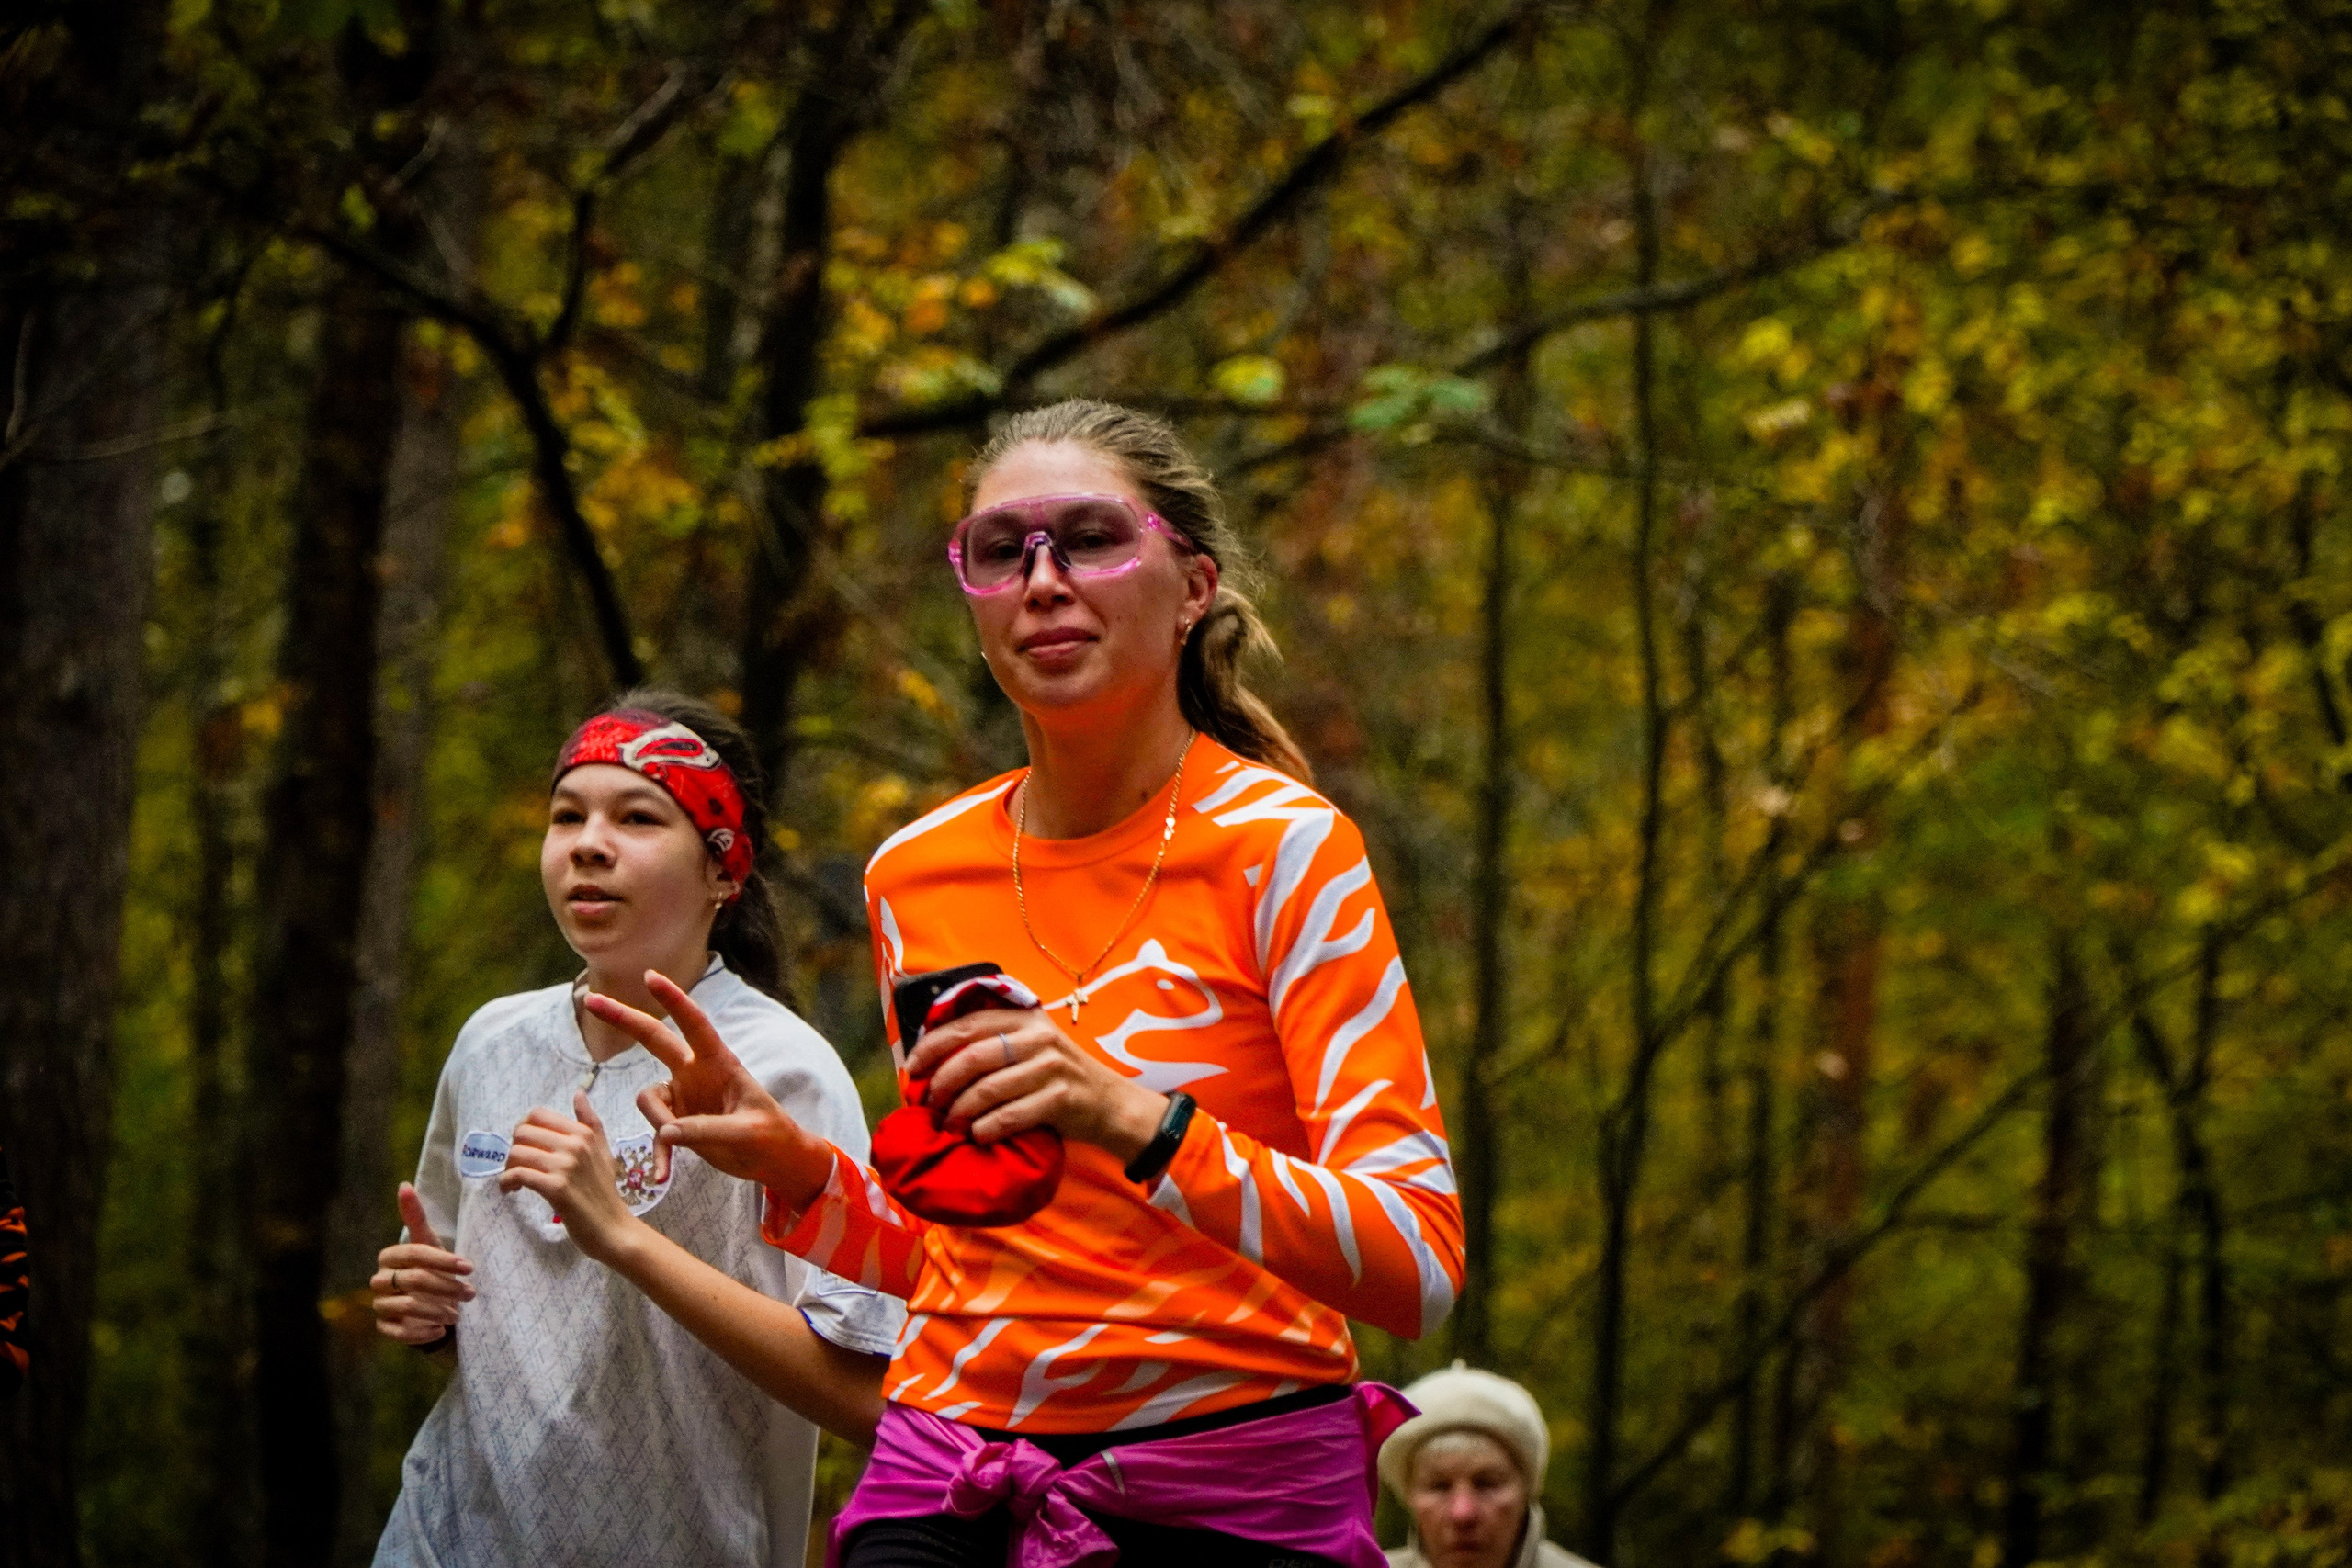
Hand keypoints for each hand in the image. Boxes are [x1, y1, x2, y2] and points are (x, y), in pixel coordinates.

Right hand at [371, 1183, 473, 1345]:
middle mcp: (379, 1280)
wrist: (431, 1305)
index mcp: (390, 1256)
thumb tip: (403, 1184)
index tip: (470, 1267)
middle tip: (471, 1293)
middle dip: (447, 1286)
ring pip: (407, 1306)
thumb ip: (415, 1217)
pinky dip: (422, 1332)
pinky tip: (440, 1330)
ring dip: (438, 1310)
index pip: (416, 1254)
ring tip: (458, 1313)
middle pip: (415, 1280)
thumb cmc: (432, 1269)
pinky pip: (399, 1332)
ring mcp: (380, 1304)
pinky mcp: (384, 1328)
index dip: (443, 1260)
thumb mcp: (429, 1243)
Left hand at [498, 1093, 639, 1264]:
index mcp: (583, 1133)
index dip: (523, 1129)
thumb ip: (590, 1122)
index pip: (538, 1114)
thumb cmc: (604, 1192)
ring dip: (507, 1168)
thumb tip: (579, 1093)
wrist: (613, 1228)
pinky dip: (506, 1183)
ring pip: (517, 1153)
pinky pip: (517, 1174)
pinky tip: (510, 1191)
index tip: (524, 1147)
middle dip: (513, 1149)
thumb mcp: (603, 1151)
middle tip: (517, 1166)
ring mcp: (565, 1166)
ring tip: (514, 1181)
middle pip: (522, 1131)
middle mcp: (575, 1144)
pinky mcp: (556, 1188)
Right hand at [585, 970, 831, 1203]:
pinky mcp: (679, 1122)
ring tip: (682, 1146)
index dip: (673, 999)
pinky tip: (662, 1176)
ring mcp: (685, 1096)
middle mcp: (696, 1073)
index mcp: (720, 1063)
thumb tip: (666, 1133)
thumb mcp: (745, 1133)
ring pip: (648, 1099)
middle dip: (623, 1018)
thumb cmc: (771, 1137)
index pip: (694, 1024)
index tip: (650, 976)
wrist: (774, 1160)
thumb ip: (706, 1130)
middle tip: (589, 999)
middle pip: (654, 1039)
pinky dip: (660, 1154)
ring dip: (657, 1123)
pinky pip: (656, 1133)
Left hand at [904, 1006, 1166, 1161]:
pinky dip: (986, 1129)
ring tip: (951, 1124)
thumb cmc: (1056, 1076)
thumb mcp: (1030, 1045)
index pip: (967, 1025)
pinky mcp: (1061, 1098)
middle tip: (930, 1103)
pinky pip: (1009, 1115)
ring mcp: (1051, 1067)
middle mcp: (1038, 1036)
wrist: (1109, 1103)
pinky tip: (978, 1135)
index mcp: (1024, 1017)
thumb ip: (993, 1041)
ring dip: (960, 1112)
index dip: (933, 1045)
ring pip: (988, 1089)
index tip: (913, 1067)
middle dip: (942, 1083)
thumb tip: (931, 1058)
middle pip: (973, 1057)